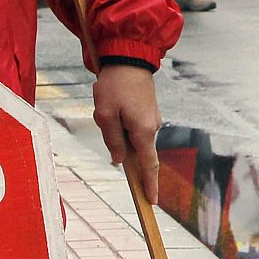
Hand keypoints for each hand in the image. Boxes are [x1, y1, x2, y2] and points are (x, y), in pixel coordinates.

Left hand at [92, 64, 162, 204]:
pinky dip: (122, 124)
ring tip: (105, 104)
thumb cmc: (115, 86)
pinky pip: (134, 126)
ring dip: (117, 130)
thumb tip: (119, 160)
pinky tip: (111, 104)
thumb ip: (112, 141)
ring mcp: (152, 119)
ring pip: (133, 137)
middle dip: (121, 146)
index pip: (149, 165)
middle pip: (138, 151)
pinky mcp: (148, 111)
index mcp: (143, 131)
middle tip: (107, 119)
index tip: (152, 201)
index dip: (150, 184)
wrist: (129, 57)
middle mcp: (153, 127)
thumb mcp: (105, 115)